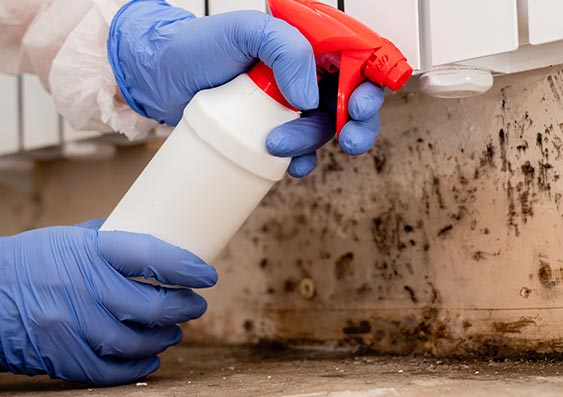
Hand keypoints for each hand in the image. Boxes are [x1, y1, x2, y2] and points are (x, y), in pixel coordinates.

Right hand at [0, 220, 217, 385]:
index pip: (150, 257)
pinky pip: (110, 371)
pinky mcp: (61, 356)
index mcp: (87, 252)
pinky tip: (151, 357)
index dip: (186, 268)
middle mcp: (81, 289)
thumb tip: (155, 240)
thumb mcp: (68, 238)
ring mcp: (70, 326)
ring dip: (165, 338)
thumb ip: (110, 241)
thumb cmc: (29, 261)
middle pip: (151, 307)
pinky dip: (137, 367)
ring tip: (174, 330)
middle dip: (184, 308)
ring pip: (136, 342)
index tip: (206, 275)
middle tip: (195, 305)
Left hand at [108, 1, 384, 177]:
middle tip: (347, 140)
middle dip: (356, 124)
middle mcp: (305, 74)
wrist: (161, 79)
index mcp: (308, 45)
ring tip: (277, 145)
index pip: (357, 61)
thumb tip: (310, 98)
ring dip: (312, 143)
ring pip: (324, 129)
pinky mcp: (274, 130)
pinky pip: (302, 151)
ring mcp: (291, 104)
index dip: (369, 85)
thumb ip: (285, 49)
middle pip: (351, 100)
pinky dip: (301, 162)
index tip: (358, 106)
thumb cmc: (198, 46)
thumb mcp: (244, 32)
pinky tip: (290, 168)